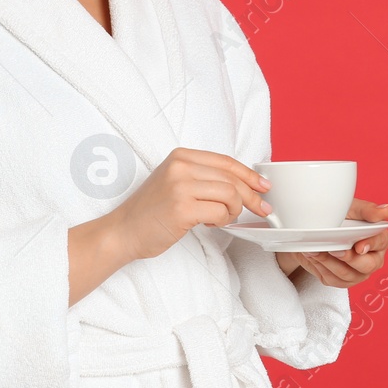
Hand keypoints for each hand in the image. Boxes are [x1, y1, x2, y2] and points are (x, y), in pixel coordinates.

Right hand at [113, 147, 273, 261]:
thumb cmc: (151, 211)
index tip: (264, 186)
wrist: (123, 231)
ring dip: (234, 211)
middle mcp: (181, 166)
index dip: (249, 174)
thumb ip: (203, 177)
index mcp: (181, 156)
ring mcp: (180, 186)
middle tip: (262, 209)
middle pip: (232, 178)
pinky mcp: (182, 208)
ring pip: (230, 194)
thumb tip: (243, 184)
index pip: (226, 161)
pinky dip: (223, 221)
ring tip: (223, 218)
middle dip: (252, 196)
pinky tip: (211, 224)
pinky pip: (220, 213)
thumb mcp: (175, 181)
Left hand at [284, 199, 387, 288]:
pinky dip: (321, 267)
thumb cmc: (340, 218)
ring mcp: (359, 273)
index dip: (370, 244)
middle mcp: (373, 259)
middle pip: (367, 266)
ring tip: (316, 249)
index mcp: (380, 239)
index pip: (381, 242)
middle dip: (348, 258)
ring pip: (347, 275)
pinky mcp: (343, 281)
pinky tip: (314, 256)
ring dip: (329, 262)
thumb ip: (368, 210)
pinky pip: (333, 279)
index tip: (359, 246)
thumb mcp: (352, 209)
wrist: (318, 230)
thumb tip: (387, 210)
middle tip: (333, 249)